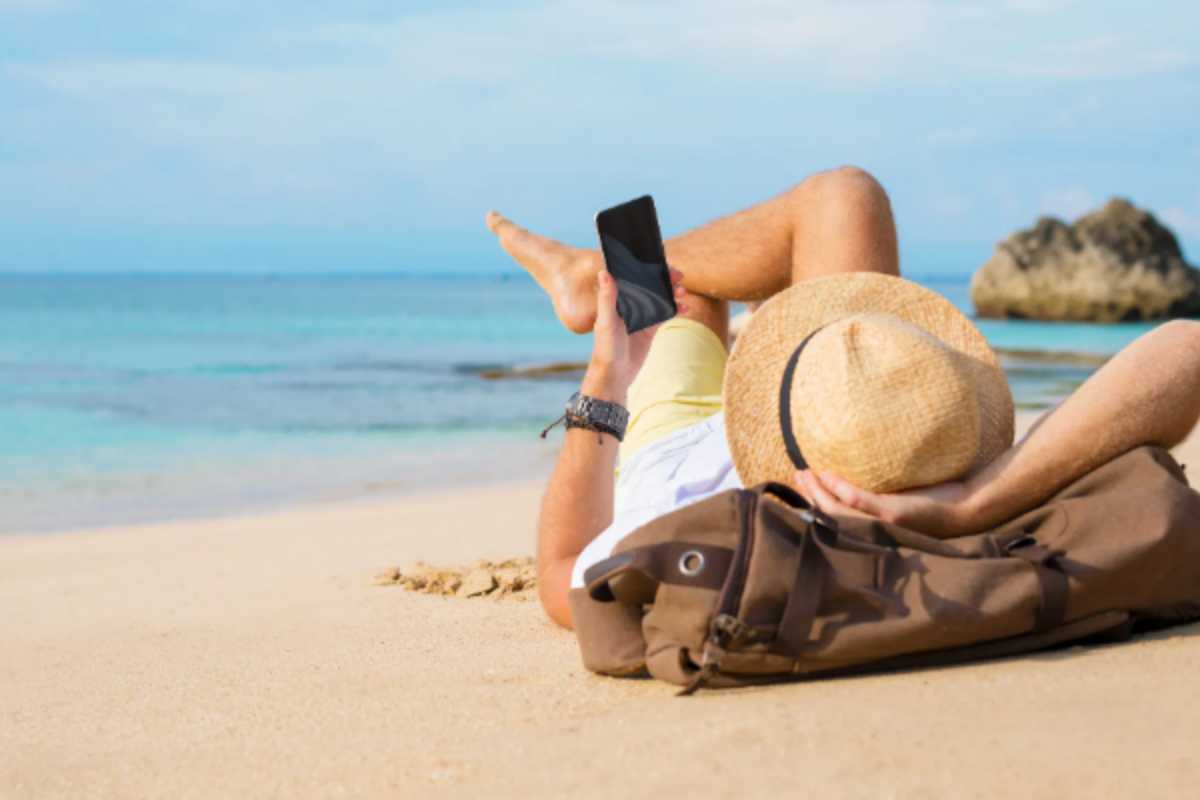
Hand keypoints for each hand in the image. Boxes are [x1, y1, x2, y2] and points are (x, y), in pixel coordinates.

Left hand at [586, 268, 686, 396]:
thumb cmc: (605, 348)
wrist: (615, 374)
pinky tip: (685, 307)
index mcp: (616, 298)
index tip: (661, 264)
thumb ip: (607, 298)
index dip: (646, 267)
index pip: (632, 275)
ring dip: (672, 291)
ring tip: (682, 292)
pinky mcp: (650, 327)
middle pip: (649, 283)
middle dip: (665, 278)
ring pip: (659, 296)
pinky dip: (676, 308)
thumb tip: (604, 272)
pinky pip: (666, 312)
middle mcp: (629, 303)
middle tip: (678, 276)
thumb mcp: (607, 321)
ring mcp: (641, 314)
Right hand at [792, 469, 978, 538]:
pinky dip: (838, 488)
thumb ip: (878, 496)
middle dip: (808, 497)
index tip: (799, 488)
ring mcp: (880, 525)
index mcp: (872, 533)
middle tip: (795, 476)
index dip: (813, 507)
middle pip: (828, 518)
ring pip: (836, 511)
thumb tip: (860, 478)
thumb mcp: (900, 501)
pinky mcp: (891, 513)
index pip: (834, 522)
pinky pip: (857, 500)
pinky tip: (828, 473)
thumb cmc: (933, 504)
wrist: (964, 510)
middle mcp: (872, 534)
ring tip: (804, 473)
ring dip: (816, 492)